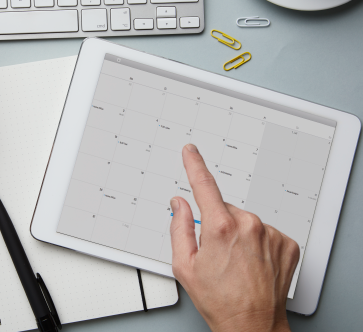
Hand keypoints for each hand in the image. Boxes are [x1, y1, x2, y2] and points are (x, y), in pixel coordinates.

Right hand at [170, 144, 299, 331]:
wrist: (252, 324)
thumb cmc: (218, 299)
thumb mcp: (184, 265)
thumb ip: (179, 227)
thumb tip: (179, 204)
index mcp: (220, 228)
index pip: (203, 185)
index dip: (194, 164)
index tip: (190, 151)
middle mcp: (248, 225)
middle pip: (226, 209)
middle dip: (218, 224)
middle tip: (217, 253)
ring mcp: (270, 233)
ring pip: (247, 221)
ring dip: (239, 234)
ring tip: (237, 263)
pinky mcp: (287, 243)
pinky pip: (265, 231)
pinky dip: (258, 242)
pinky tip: (253, 263)